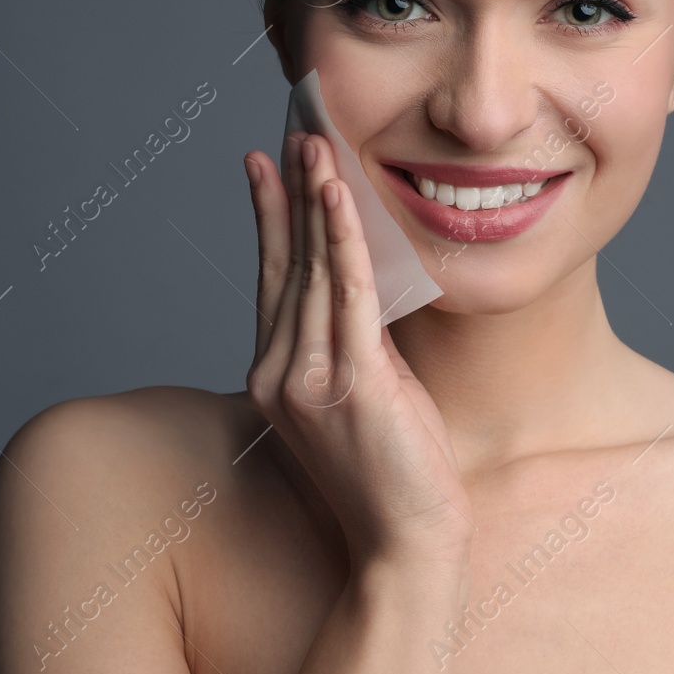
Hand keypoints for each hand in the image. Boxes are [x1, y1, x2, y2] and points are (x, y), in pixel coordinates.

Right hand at [243, 133, 474, 570]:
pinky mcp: (348, 385)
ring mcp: (308, 380)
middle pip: (285, 262)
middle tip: (295, 127)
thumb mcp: (367, 393)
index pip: (272, 277)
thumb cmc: (394, 475)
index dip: (271, 216)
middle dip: (291, 190)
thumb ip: (355, 341)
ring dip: (315, 200)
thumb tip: (365, 285)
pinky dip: (343, 239)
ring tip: (315, 143)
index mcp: (278, 376)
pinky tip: (339, 196)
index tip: (267, 161)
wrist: (406, 547)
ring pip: (311, 269)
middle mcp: (279, 373)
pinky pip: (347, 293)